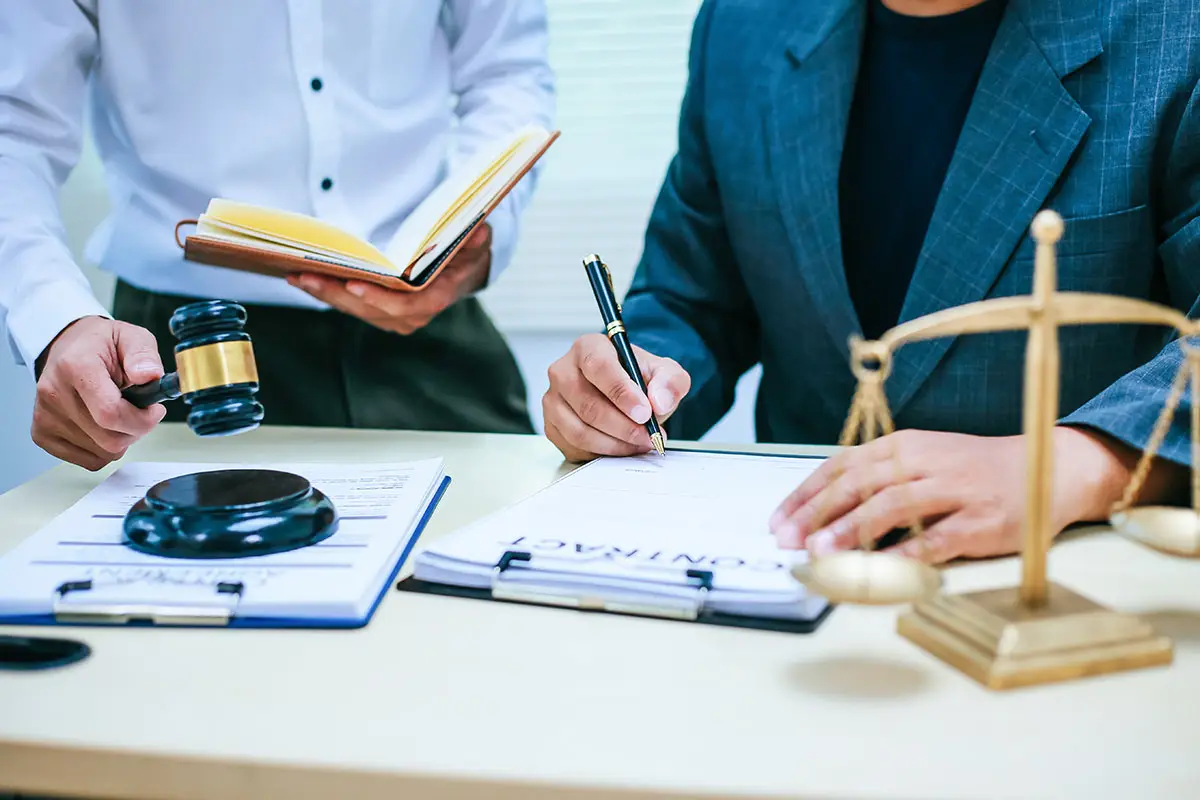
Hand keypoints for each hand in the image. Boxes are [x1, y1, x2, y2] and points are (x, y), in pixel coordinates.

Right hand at [32, 316, 166, 470]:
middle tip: (140, 411)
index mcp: (76, 366)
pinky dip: (105, 449)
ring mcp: (45, 416)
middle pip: (109, 439)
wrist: (67, 347)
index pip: (111, 413)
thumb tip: (149, 375)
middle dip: (136, 430)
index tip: (155, 409)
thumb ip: (144, 354)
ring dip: (121, 439)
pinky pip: (88, 460)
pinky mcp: (42, 433)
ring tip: (119, 412)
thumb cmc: (101, 345)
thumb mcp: (131, 337)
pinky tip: (104, 426)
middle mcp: (54, 393)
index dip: (143, 419)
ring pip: (102, 453)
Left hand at [287, 223, 492, 333]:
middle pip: (368, 309)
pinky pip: (350, 305)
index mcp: (435, 298)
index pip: (404, 305)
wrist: (464, 272)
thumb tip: (477, 230)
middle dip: (335, 292)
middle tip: (307, 274)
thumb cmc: (467, 253)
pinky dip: (327, 292)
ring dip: (324, 293)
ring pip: (354, 309)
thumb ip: (475, 238)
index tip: (354, 284)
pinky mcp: (378, 311)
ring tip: (298, 275)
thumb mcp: (476, 242)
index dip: (378, 298)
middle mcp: (412, 315)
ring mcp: (393, 317)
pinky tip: (305, 279)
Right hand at [544, 334, 690, 461]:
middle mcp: (563, 371)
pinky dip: (603, 453)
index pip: (598, 366)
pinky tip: (622, 447)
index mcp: (588, 347)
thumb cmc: (638, 378)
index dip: (621, 392)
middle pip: (588, 405)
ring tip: (641, 443)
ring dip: (616, 444)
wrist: (625, 394)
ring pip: (580, 431)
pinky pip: (575, 447)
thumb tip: (659, 401)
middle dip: (624, 427)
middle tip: (649, 435)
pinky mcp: (552, 426)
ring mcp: (553, 401)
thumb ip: (670, 381)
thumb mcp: (664, 372)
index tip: (645, 412)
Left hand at [768, 427, 1156, 563]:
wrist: (1048, 467)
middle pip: (860, 484)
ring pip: (892, 506)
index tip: (778, 521)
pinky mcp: (980, 521)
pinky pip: (935, 538)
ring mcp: (953, 490)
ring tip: (820, 551)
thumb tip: (819, 515)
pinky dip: (903, 553)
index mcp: (903, 445)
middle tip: (788, 539)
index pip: (843, 466)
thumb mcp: (921, 460)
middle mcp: (924, 462)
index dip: (806, 494)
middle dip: (818, 513)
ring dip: (851, 529)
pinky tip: (876, 568)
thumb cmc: (972, 470)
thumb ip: (876, 480)